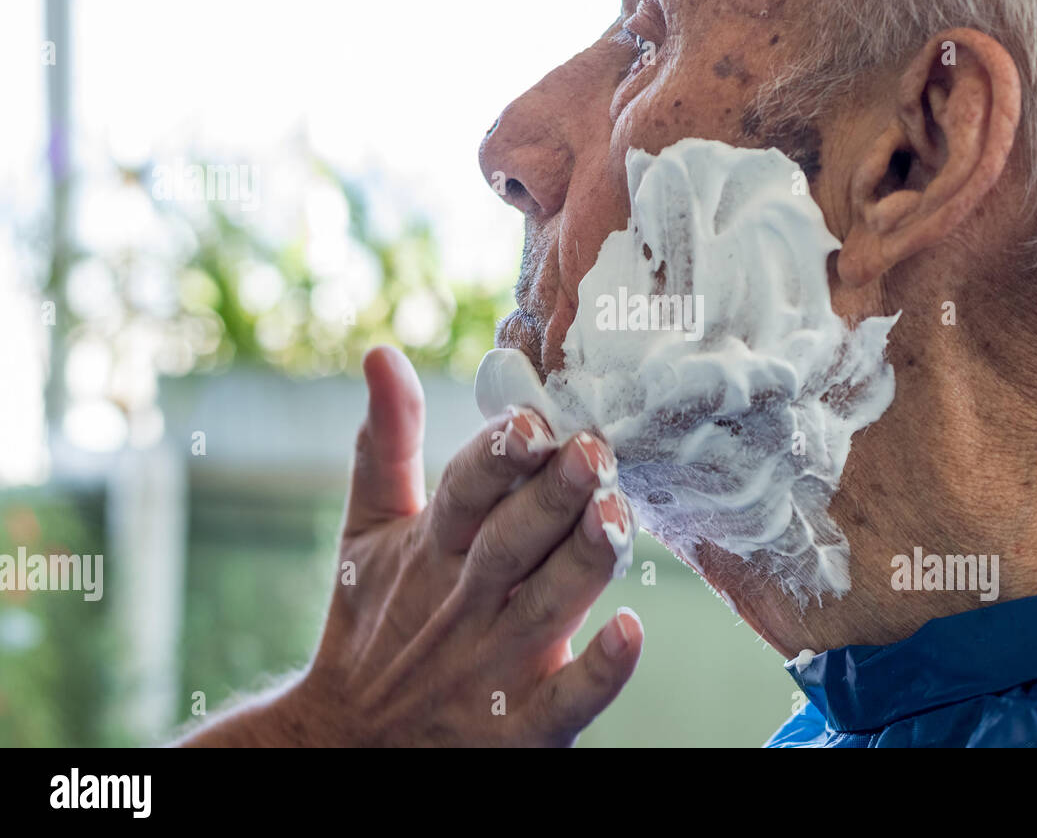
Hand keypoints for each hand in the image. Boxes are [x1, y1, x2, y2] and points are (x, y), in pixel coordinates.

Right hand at [183, 345, 641, 746]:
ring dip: (581, 563)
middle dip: (552, 497)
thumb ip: (385, 443)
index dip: (495, 457)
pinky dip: (595, 673)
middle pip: (511, 543)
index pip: (463, 492)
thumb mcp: (369, 528)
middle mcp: (465, 601)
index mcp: (433, 548)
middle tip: (593, 450)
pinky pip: (562, 702)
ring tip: (616, 516)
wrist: (348, 741)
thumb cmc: (374, 619)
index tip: (530, 420)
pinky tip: (631, 633)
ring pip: (544, 609)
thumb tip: (381, 352)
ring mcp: (492, 667)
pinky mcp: (519, 729)